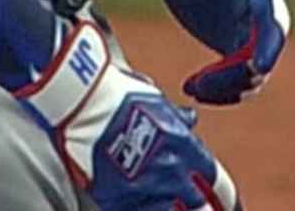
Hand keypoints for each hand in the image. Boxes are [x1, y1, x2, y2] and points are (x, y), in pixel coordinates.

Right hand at [18, 18, 241, 210]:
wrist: (82, 102)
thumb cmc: (116, 94)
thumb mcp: (155, 100)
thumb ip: (176, 117)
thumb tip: (189, 118)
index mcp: (183, 146)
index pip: (212, 176)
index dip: (209, 183)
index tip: (206, 186)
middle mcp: (169, 172)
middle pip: (197, 202)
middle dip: (192, 198)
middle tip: (187, 196)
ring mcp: (144, 190)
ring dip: (167, 204)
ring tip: (159, 196)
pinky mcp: (117, 201)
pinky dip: (140, 209)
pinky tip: (138, 202)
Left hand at [115, 0, 289, 104]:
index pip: (272, 20)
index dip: (269, 46)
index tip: (258, 68)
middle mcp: (260, 12)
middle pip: (264, 54)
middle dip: (242, 75)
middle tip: (205, 83)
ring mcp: (248, 32)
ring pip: (251, 73)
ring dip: (226, 88)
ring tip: (193, 86)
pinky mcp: (234, 46)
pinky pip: (236, 78)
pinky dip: (218, 89)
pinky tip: (191, 87)